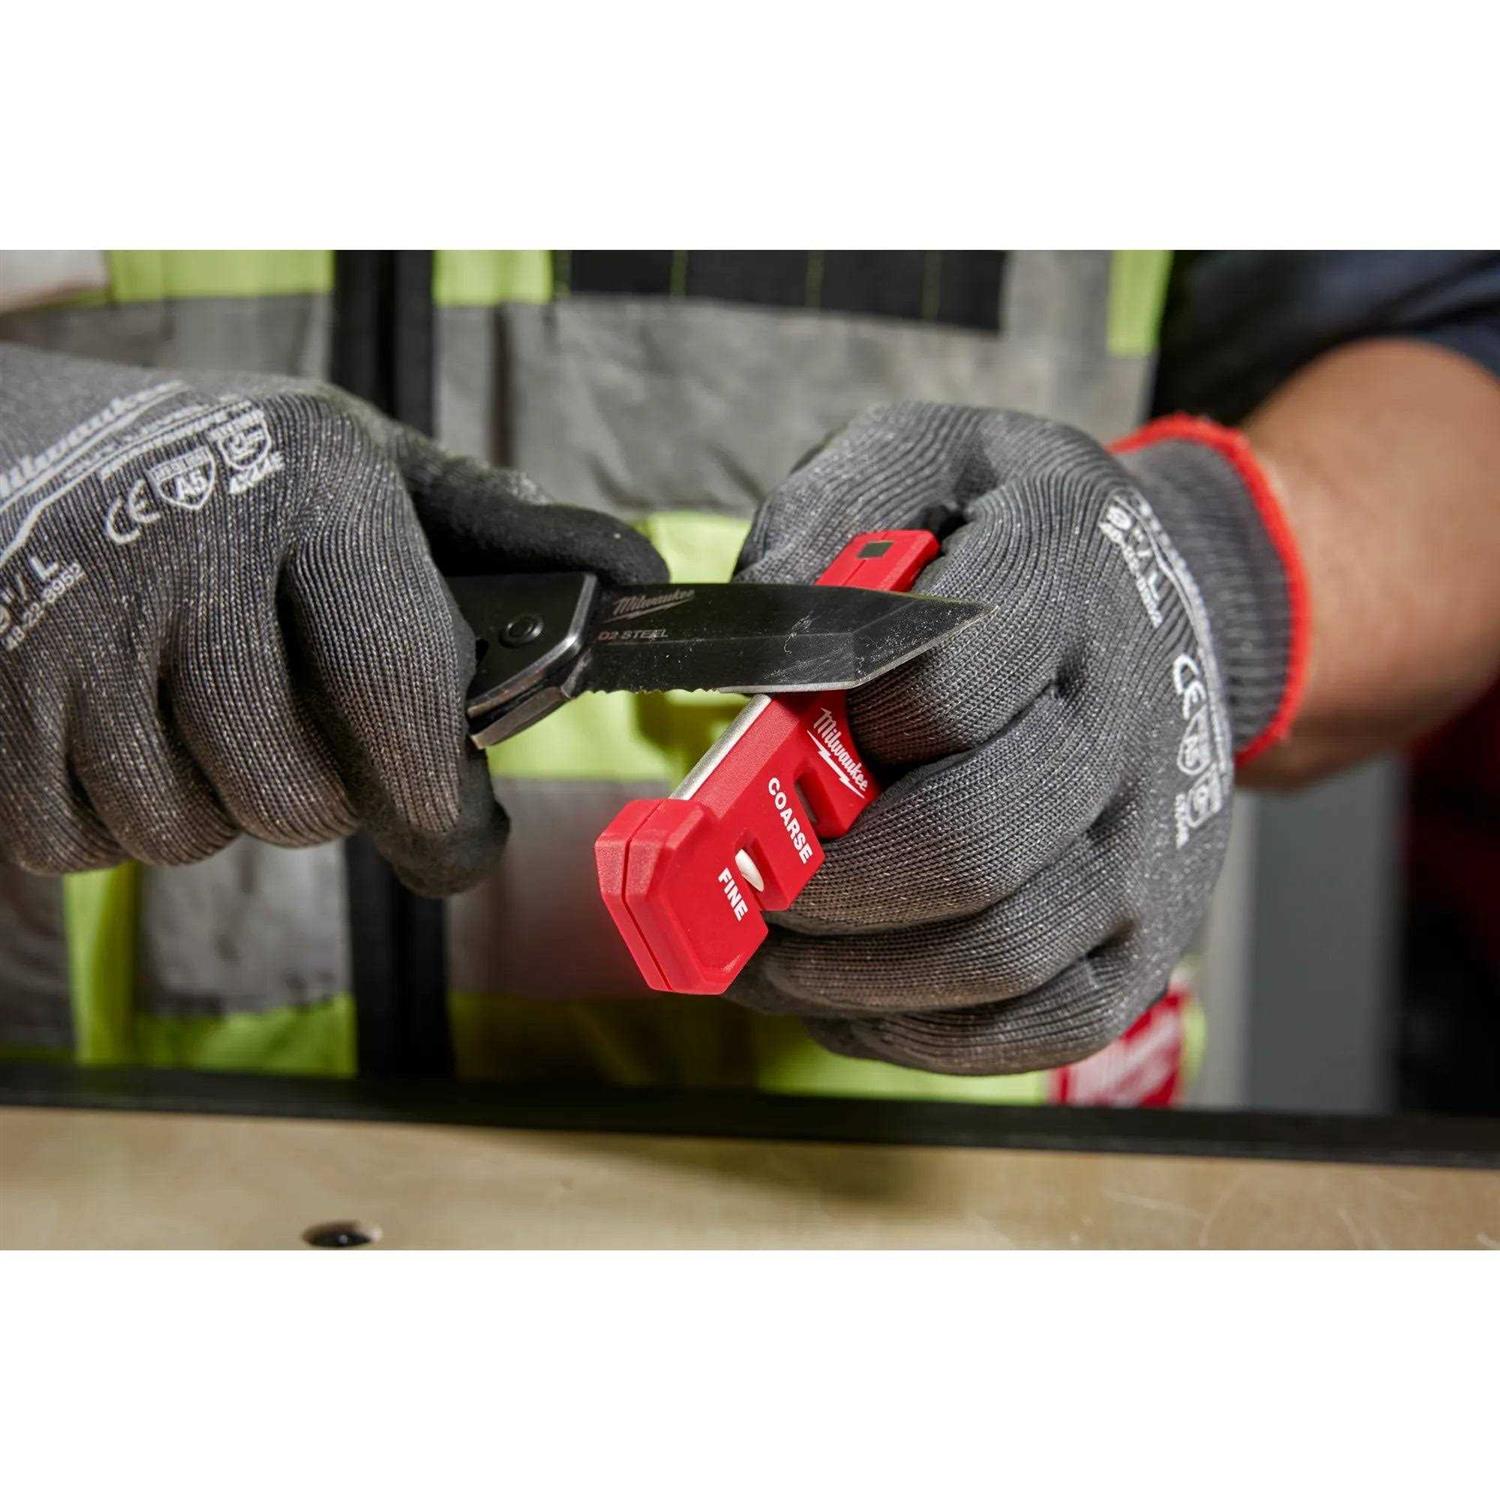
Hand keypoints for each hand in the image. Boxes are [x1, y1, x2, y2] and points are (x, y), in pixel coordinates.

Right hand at [0, 344, 664, 894]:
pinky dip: (115, 820)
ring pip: (184, 833)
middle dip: (325, 802)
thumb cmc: (234, 471)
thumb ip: (505, 528)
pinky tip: (128, 735)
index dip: (442, 804)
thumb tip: (639, 576)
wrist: (15, 444)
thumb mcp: (373, 465)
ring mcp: (68, 629)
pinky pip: (76, 844)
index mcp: (312, 492)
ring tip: (212, 720)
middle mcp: (184, 554)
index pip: (399, 690)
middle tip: (315, 747)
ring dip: (217, 808)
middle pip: (293, 798)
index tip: (463, 838)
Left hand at [731, 403, 1301, 1073]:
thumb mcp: (925, 458)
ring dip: (850, 977)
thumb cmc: (1014, 538)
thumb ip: (831, 512)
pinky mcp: (1146, 932)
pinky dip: (923, 1036)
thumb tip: (759, 623)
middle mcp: (1126, 721)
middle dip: (823, 885)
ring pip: (1000, 953)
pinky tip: (849, 1001)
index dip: (841, 732)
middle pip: (971, 843)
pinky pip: (1042, 1024)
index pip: (945, 684)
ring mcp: (1147, 841)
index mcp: (1065, 582)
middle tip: (743, 886)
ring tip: (765, 960)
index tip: (775, 746)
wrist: (1168, 602)